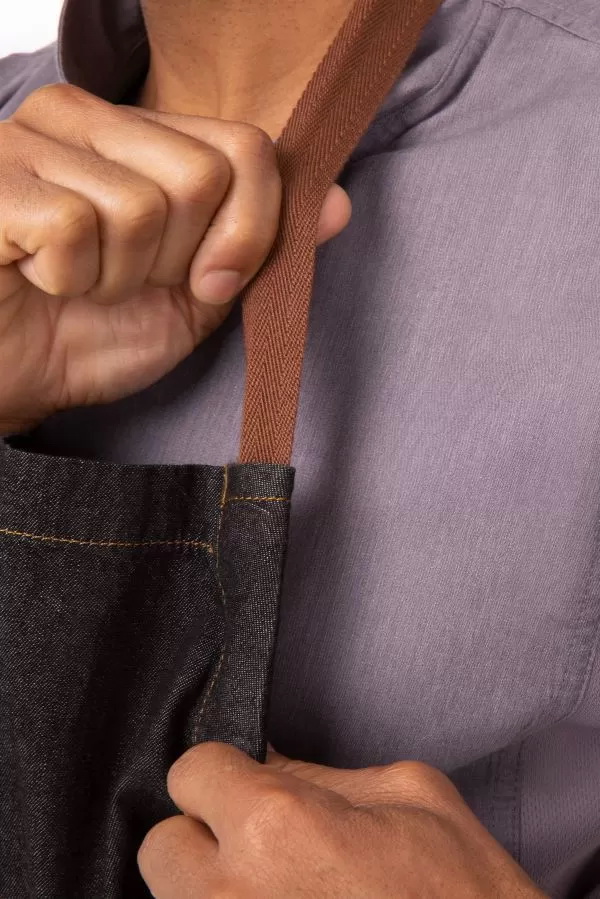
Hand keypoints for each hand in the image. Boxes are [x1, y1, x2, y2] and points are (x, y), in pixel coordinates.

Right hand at [0, 84, 350, 434]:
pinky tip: (40, 277)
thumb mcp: (197, 300)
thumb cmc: (94, 337)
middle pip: (200, 177)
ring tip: (78, 283)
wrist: (13, 381)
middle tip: (125, 281)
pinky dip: (66, 278)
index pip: (246, 149)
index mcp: (141, 136)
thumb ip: (259, 248)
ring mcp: (33, 139)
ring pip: (140, 207)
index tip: (208, 280)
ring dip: (116, 276)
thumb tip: (337, 203)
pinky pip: (74, 227)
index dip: (245, 230)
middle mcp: (86, 117)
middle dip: (177, 259)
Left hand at [138, 743, 546, 897]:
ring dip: (209, 894)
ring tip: (275, 897)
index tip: (245, 791)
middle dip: (202, 842)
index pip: (189, 772)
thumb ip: (324, 772)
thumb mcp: (412, 797)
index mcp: (276, 823)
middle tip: (257, 854)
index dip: (221, 777)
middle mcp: (230, 897)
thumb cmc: (466, 895)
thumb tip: (267, 764)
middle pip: (161, 848)